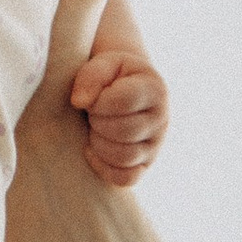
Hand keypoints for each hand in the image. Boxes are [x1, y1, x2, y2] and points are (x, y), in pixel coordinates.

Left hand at [70, 48, 166, 187]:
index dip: (98, 102)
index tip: (93, 97)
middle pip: (124, 131)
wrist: (126, 87)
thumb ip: (91, 76)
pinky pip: (126, 178)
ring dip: (99, 143)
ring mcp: (156, 145)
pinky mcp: (145, 165)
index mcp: (155, 89)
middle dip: (97, 122)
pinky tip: (92, 150)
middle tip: (92, 113)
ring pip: (124, 156)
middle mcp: (162, 119)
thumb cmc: (112, 76)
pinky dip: (104, 168)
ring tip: (94, 128)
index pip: (123, 102)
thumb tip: (80, 102)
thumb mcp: (103, 63)